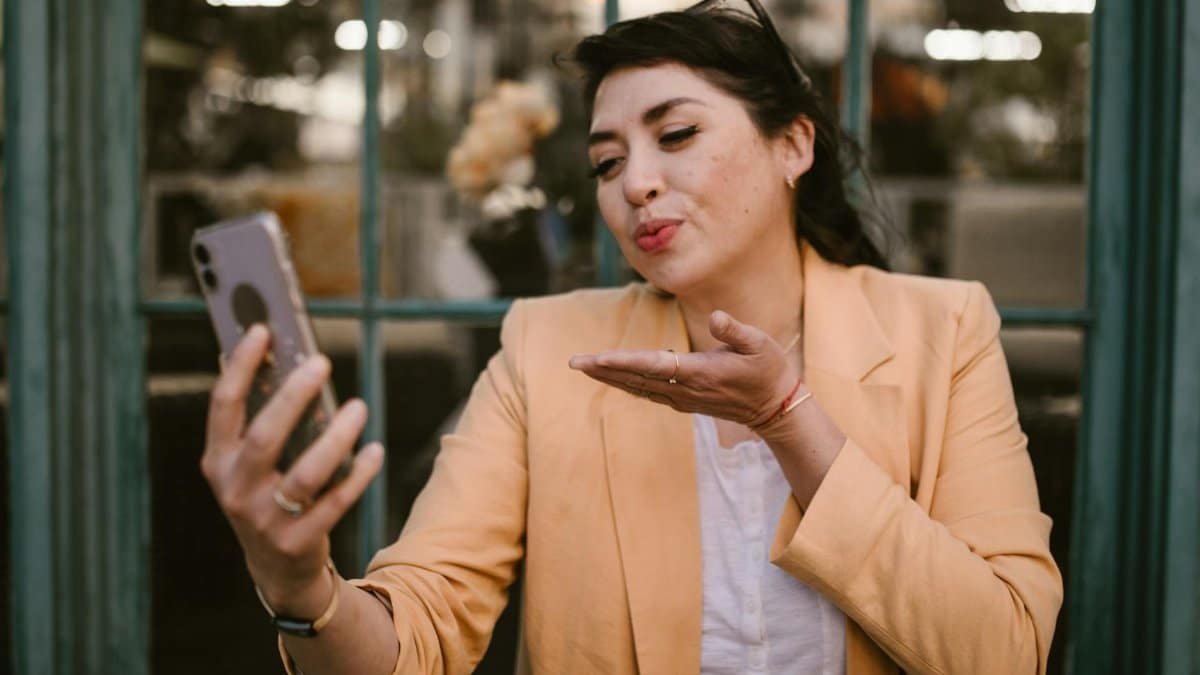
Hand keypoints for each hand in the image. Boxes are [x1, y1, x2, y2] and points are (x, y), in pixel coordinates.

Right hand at [200, 324, 384, 616]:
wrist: (277, 567)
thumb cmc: (268, 494)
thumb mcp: (250, 463)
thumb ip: (261, 419)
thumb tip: (285, 358)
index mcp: (217, 461)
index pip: (223, 406)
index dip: (240, 366)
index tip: (263, 329)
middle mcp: (234, 489)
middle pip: (264, 436)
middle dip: (292, 396)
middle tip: (321, 363)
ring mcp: (264, 519)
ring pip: (305, 473)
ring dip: (336, 437)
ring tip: (359, 407)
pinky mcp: (298, 541)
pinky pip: (336, 501)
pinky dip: (359, 474)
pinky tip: (374, 450)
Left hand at [568, 310, 798, 429]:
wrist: (775, 408)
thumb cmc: (769, 370)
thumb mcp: (761, 344)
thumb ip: (736, 331)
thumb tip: (717, 316)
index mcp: (701, 373)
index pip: (655, 366)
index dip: (624, 361)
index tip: (598, 358)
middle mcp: (686, 389)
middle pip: (637, 378)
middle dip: (604, 370)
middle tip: (574, 361)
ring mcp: (683, 399)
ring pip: (638, 387)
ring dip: (610, 377)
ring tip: (583, 367)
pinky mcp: (684, 402)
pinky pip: (648, 392)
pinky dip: (626, 384)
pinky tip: (610, 377)